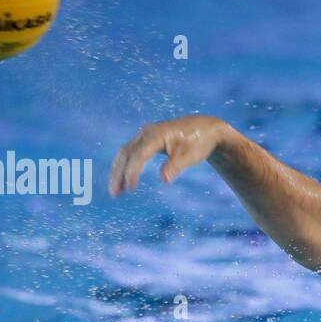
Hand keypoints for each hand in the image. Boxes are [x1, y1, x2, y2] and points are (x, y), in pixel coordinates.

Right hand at [109, 115, 230, 195]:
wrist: (205, 128)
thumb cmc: (199, 142)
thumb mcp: (191, 156)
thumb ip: (176, 166)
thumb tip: (164, 179)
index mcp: (157, 135)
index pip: (139, 154)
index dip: (133, 172)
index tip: (131, 188)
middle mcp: (147, 132)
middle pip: (126, 153)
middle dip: (119, 173)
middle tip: (115, 193)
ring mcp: (145, 134)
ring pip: (125, 152)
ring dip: (119, 170)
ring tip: (116, 191)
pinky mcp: (147, 139)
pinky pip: (131, 152)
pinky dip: (126, 166)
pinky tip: (124, 180)